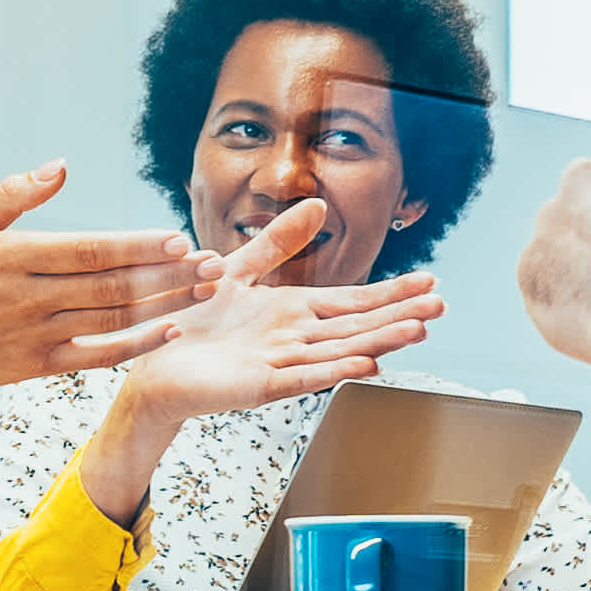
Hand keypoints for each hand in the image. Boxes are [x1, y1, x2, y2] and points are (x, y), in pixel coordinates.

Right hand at [0, 165, 214, 400]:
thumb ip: (13, 194)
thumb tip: (61, 165)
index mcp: (15, 258)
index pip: (90, 251)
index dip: (137, 247)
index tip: (177, 240)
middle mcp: (32, 298)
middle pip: (113, 285)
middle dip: (168, 275)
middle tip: (212, 263)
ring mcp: (39, 335)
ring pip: (114, 318)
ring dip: (165, 304)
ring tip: (205, 289)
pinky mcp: (42, 366)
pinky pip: (100, 354)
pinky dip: (138, 345)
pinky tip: (171, 330)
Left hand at [108, 201, 440, 429]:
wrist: (149, 363)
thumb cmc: (191, 323)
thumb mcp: (239, 269)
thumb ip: (279, 242)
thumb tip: (317, 205)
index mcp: (292, 312)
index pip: (352, 301)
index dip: (390, 292)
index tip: (428, 283)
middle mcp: (293, 339)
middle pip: (356, 326)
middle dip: (399, 315)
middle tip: (441, 306)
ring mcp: (278, 363)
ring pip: (338, 351)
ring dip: (379, 342)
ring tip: (417, 331)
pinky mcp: (257, 385)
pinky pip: (301, 377)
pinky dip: (333, 371)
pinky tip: (364, 365)